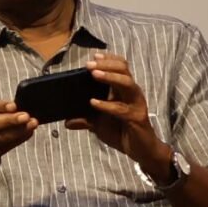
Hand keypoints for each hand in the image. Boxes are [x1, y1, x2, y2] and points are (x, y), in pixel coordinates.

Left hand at [82, 52, 170, 175]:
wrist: (140, 151)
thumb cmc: (122, 132)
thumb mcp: (99, 125)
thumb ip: (85, 120)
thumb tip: (67, 121)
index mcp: (123, 90)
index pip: (120, 67)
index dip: (109, 59)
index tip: (94, 56)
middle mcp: (131, 93)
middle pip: (124, 70)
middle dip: (107, 64)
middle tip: (89, 65)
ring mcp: (136, 104)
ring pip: (127, 83)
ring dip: (110, 77)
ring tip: (94, 74)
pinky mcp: (137, 118)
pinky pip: (122, 108)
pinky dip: (107, 104)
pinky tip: (94, 103)